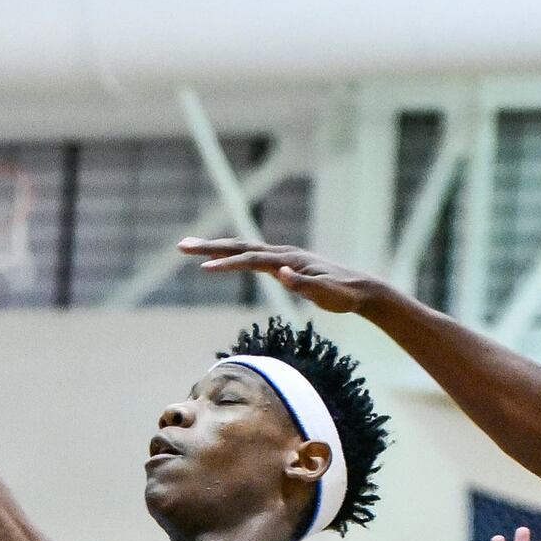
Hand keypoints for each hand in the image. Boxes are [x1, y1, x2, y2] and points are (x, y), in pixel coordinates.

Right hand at [178, 238, 384, 313]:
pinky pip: (250, 256)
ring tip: (190, 248)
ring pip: (242, 248)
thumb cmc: (343, 294)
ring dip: (215, 248)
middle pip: (239, 246)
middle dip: (209, 246)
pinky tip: (220, 258)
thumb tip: (281, 273)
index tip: (204, 269)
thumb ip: (304, 283)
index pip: (251, 260)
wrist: (360, 289)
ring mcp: (281, 257)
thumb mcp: (325, 293)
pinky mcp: (282, 264)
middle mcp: (282, 254)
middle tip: (181, 246)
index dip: (227, 264)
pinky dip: (231, 255)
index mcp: (288, 260)